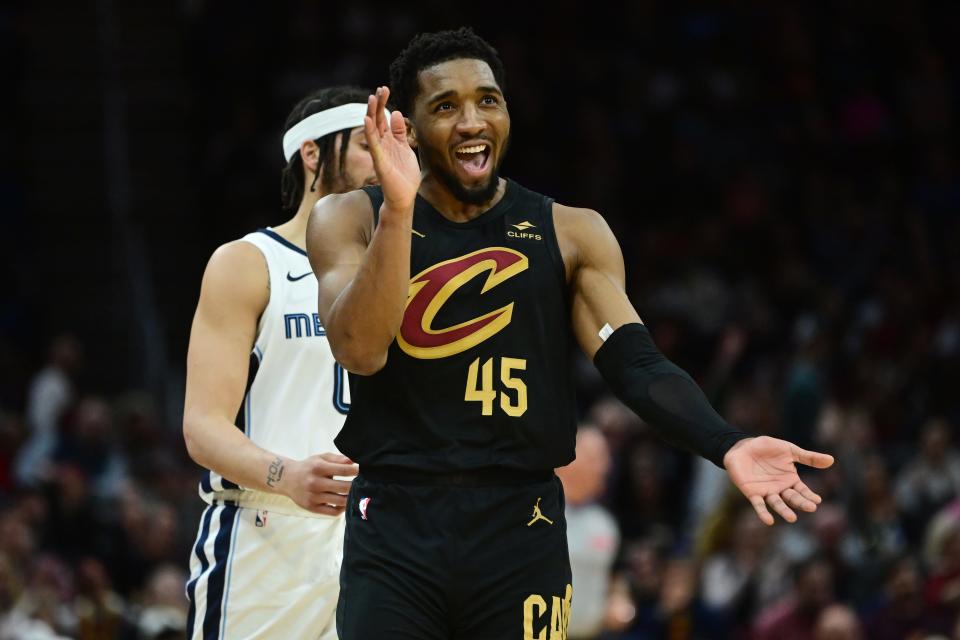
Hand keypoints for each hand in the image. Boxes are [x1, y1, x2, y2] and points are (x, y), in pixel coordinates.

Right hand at [280, 453, 358, 515]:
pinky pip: (332, 512)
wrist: (287, 479)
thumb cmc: (308, 467)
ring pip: (340, 501)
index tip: (363, 471)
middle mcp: (316, 483)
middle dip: (356, 485)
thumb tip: (353, 461)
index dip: (355, 471)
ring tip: (357, 494)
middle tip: (363, 484)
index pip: (342, 470)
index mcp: (319, 468)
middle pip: (343, 487)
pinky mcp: (312, 508)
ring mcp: (314, 497)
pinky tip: (345, 502)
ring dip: (351, 498)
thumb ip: (337, 459)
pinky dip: (342, 508)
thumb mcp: (320, 458)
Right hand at [364, 86, 420, 211]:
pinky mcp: (380, 161)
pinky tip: (368, 120)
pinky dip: (370, 132)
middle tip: (380, 89)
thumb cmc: (404, 175)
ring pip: (373, 129)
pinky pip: (374, 145)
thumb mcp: (406, 148)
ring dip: (372, 114)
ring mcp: (380, 152)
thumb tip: (397, 113)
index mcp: (389, 140)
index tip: (384, 89)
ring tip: (372, 99)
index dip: (383, 103)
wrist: (404, 196)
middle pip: (377, 120)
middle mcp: (382, 144)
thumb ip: (401, 132)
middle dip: (378, 104)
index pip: (383, 118)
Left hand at [723, 436, 833, 525]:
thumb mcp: (790, 450)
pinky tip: (768, 521)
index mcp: (790, 480)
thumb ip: (809, 457)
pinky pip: (758, 504)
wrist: (743, 447)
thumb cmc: (767, 449)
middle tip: (811, 508)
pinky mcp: (752, 493)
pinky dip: (763, 512)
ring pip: (777, 504)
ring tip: (792, 518)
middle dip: (801, 503)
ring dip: (784, 511)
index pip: (802, 491)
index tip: (817, 500)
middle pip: (792, 498)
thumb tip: (831, 460)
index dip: (809, 495)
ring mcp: (766, 492)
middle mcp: (780, 489)